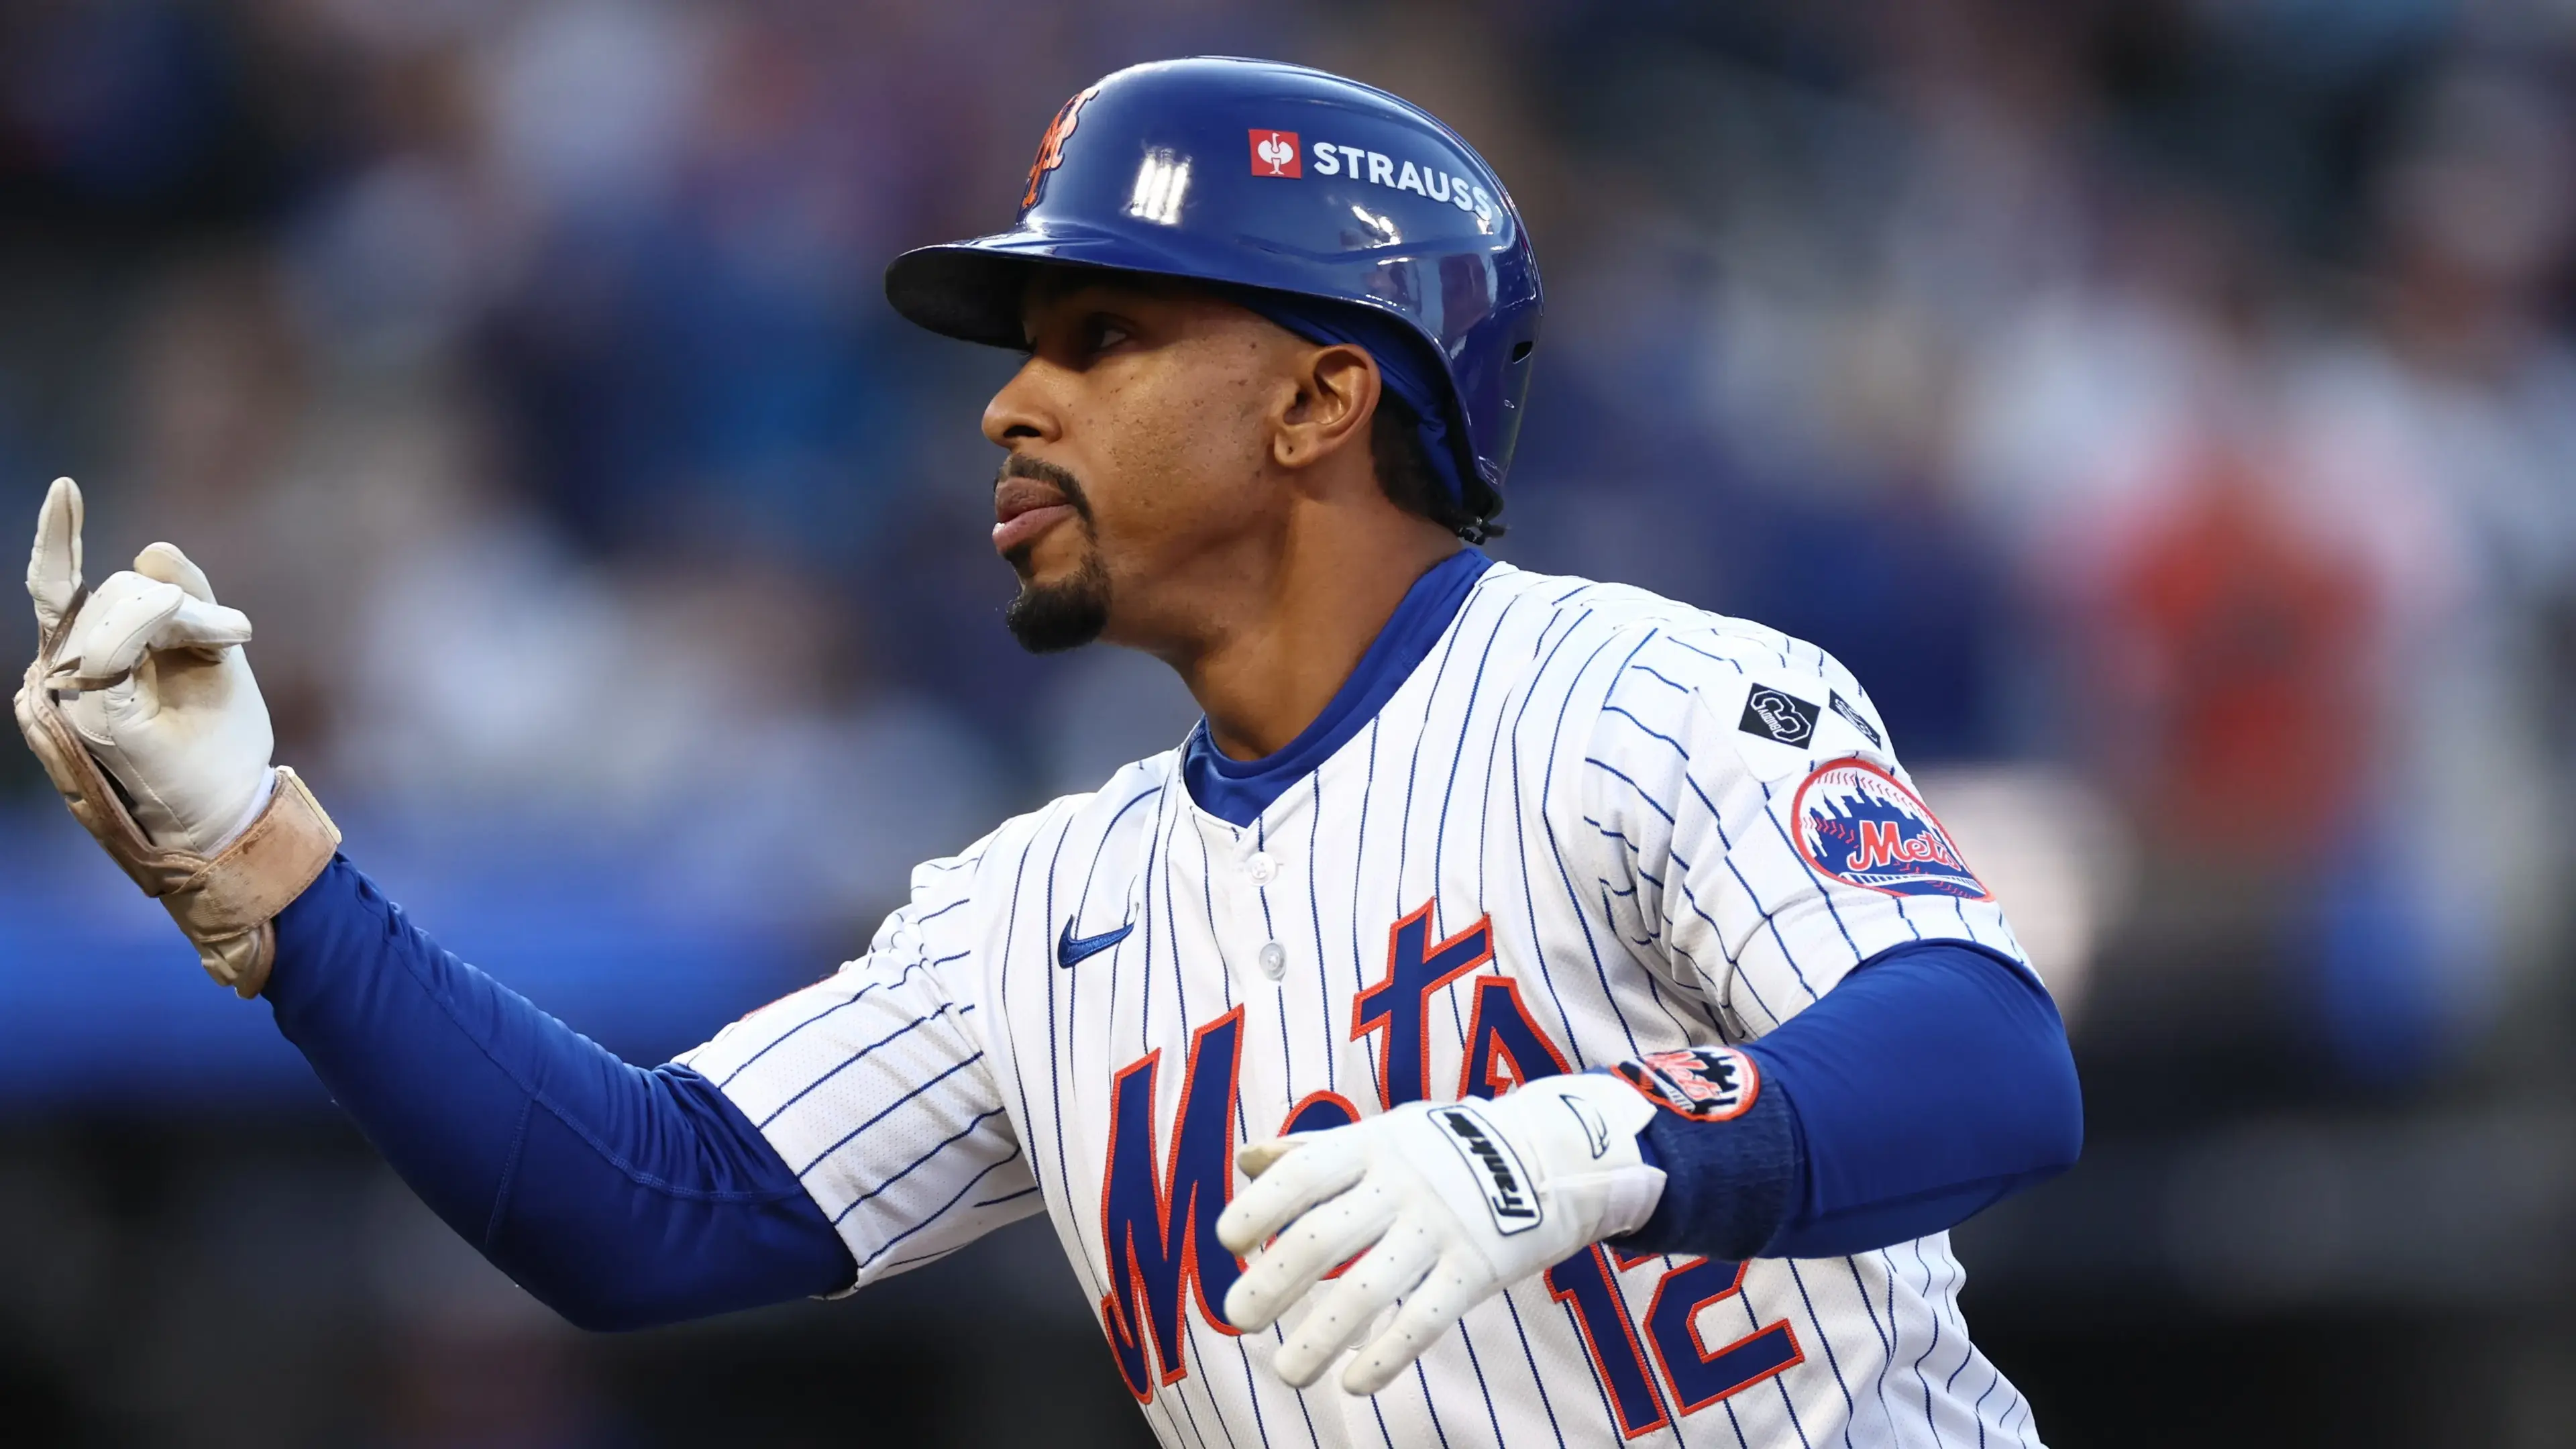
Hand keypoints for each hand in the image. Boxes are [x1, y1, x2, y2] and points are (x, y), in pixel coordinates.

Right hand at [15, 477, 337, 995]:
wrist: (233, 807)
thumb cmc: (217, 738)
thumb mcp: (211, 653)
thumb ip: (183, 600)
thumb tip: (149, 549)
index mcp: (85, 658)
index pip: (59, 586)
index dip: (58, 538)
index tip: (64, 489)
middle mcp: (64, 674)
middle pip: (115, 590)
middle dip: (179, 602)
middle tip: (227, 634)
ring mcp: (70, 696)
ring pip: (122, 606)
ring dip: (186, 617)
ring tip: (224, 647)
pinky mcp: (93, 714)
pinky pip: (119, 645)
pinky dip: (166, 629)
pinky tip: (214, 639)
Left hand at [1216, 1073, 1663, 1395]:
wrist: (1549, 1154)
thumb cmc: (1443, 1148)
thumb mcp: (1382, 1133)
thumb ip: (1314, 1151)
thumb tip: (1244, 1162)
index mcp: (1372, 1145)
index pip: (1303, 1175)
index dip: (1261, 1208)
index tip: (1229, 1244)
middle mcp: (1402, 1184)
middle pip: (1324, 1238)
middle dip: (1274, 1282)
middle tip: (1236, 1318)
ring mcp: (1441, 1227)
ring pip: (1368, 1291)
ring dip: (1321, 1338)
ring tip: (1285, 1375)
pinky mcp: (1477, 1268)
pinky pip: (1424, 1321)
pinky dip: (1386, 1356)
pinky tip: (1354, 1383)